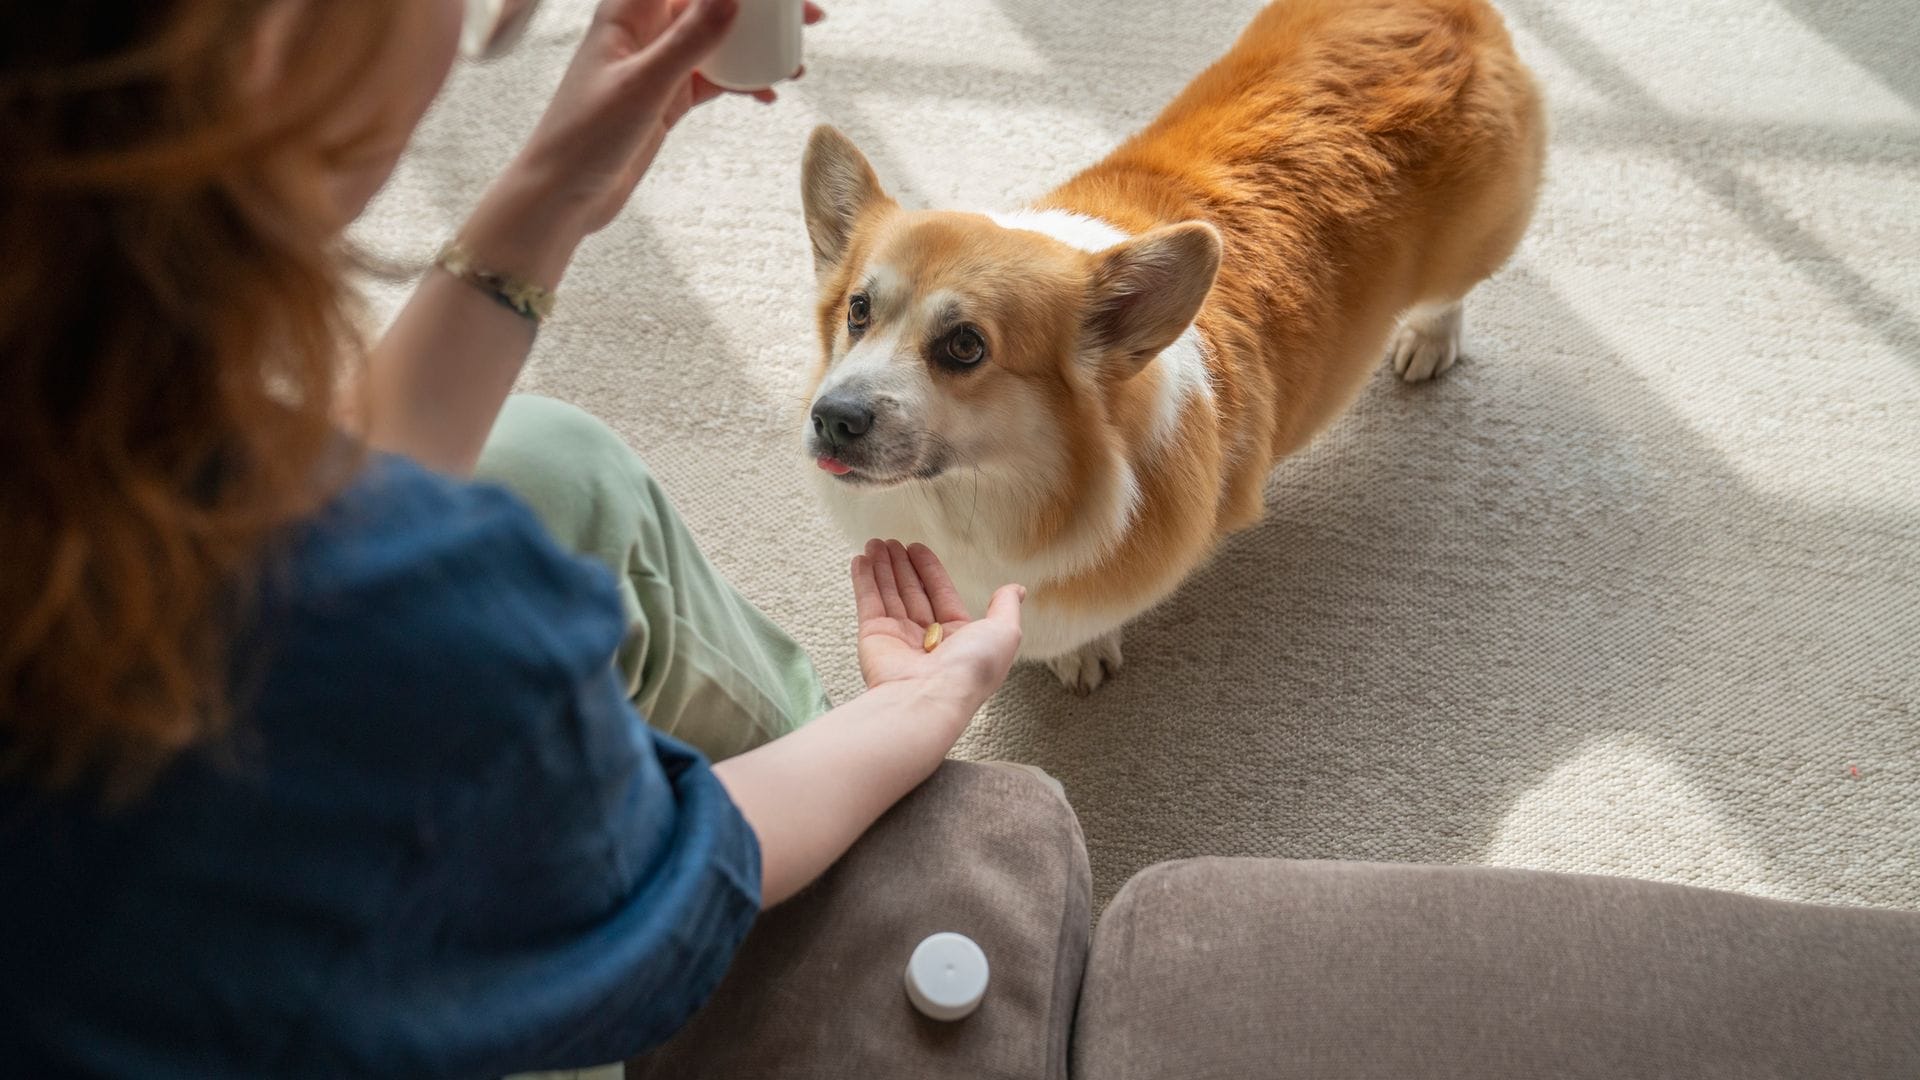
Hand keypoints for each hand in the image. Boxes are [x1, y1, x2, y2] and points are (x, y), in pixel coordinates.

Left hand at [502, 0, 824, 240]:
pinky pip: (716, 78)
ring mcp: (659, 64)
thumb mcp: (644, 86)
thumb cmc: (584, 136)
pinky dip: (743, 83)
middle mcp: (645, 30)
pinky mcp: (668, 97)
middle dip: (757, 7)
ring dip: (757, 47)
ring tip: (797, 63)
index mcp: (628, 11)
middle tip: (808, 14)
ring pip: (719, 39)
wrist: (562, 195)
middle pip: (710, 1)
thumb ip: (689, 40)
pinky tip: (769, 96)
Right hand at [850, 540, 1023, 705]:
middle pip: (912, 592)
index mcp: (957, 638)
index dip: (930, 570)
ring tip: (875, 543)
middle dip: (902, 566)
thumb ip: (1006, 607)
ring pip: (889, 594)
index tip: (917, 548)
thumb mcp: (1004, 633)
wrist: (929, 698)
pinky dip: (864, 580)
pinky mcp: (874, 637)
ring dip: (882, 567)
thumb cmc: (969, 670)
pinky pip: (868, 602)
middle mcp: (926, 639)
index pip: (941, 594)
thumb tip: (1017, 589)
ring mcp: (898, 638)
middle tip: (891, 542)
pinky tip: (861, 560)